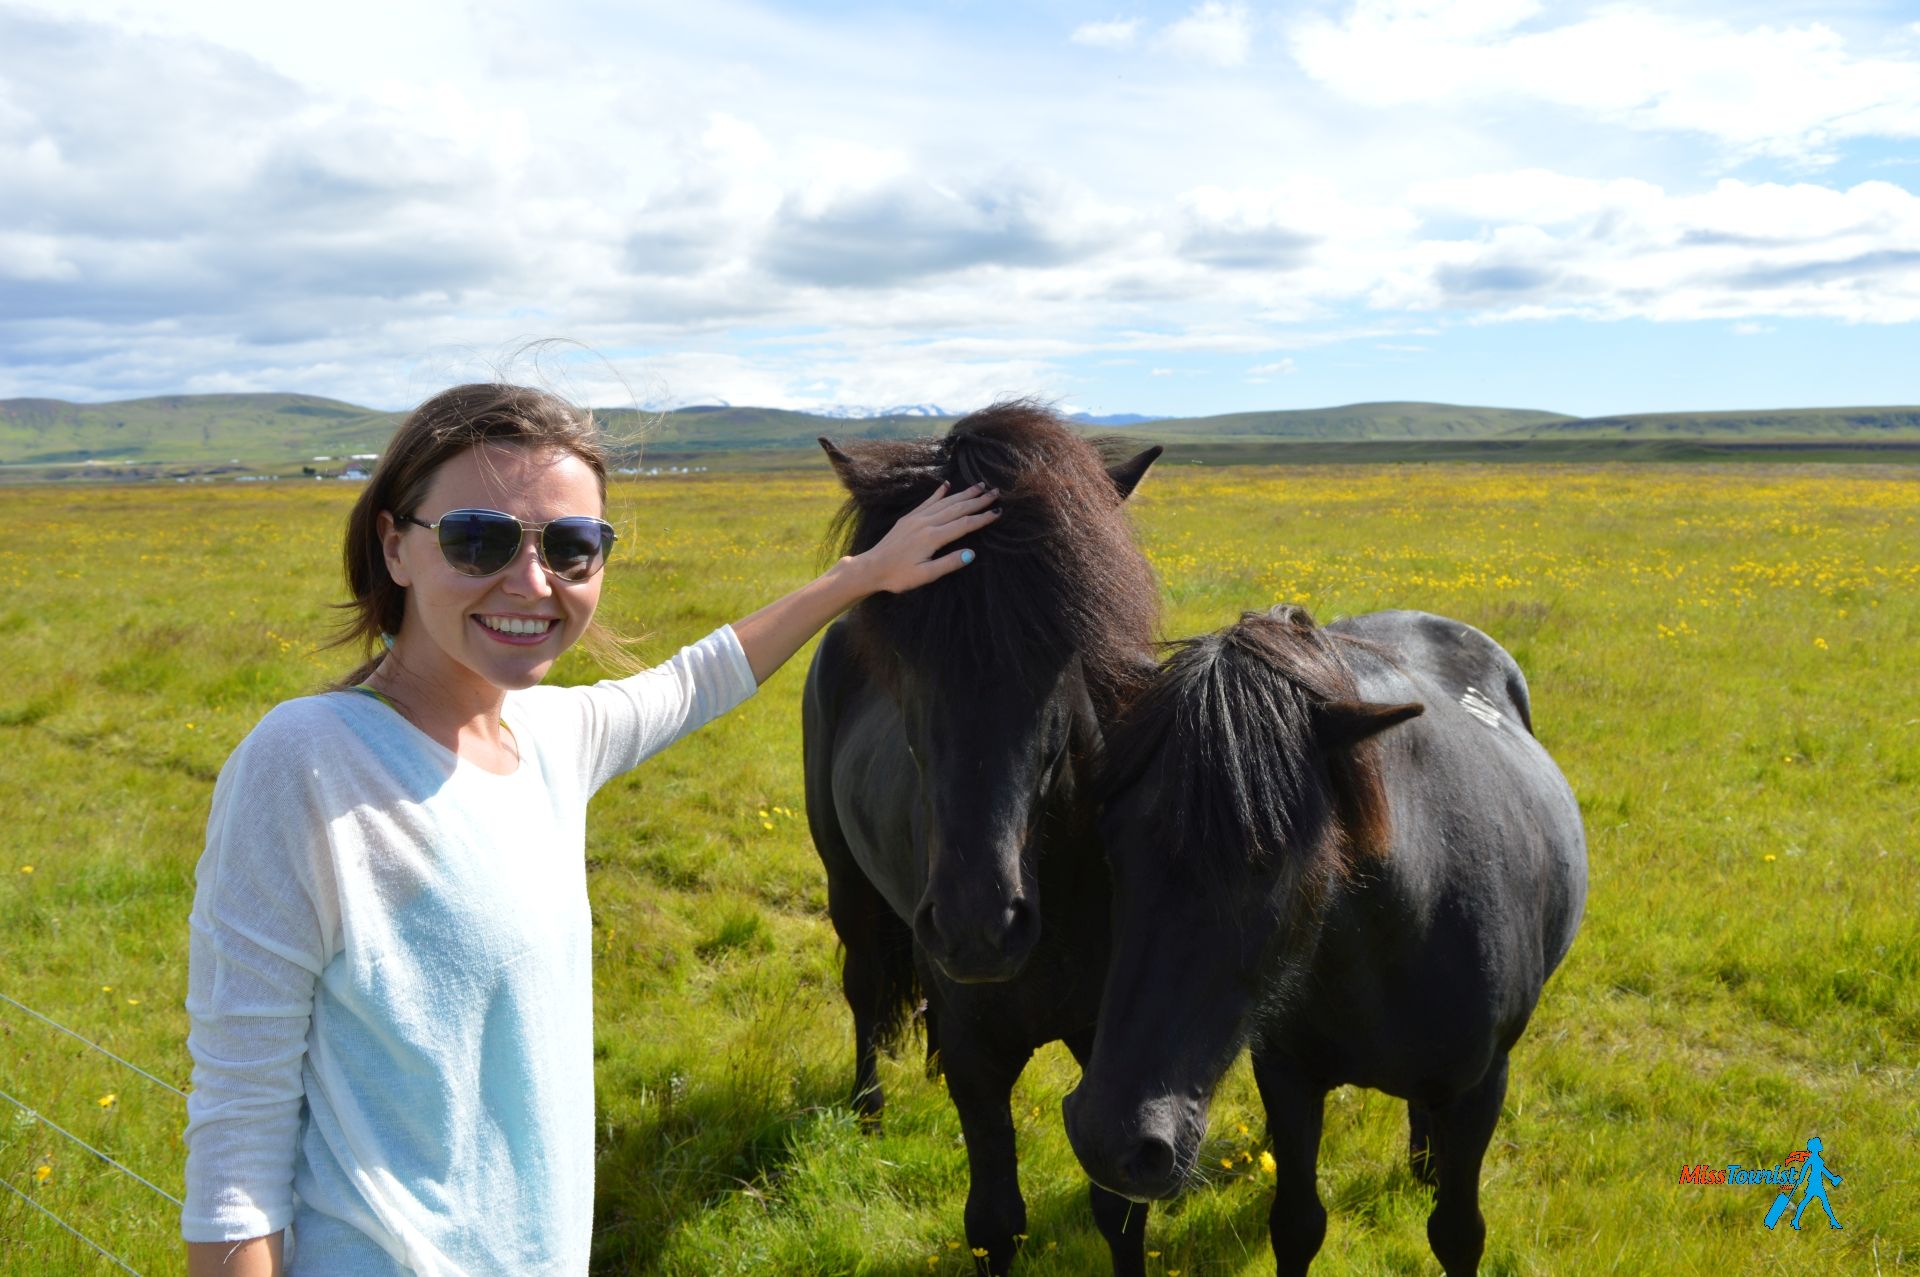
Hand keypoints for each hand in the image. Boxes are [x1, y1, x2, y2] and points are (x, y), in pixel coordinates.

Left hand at [855, 480, 1000, 593]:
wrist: (871, 568)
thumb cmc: (898, 576)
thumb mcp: (925, 576)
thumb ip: (949, 563)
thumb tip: (972, 553)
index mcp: (933, 537)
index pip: (964, 525)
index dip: (982, 518)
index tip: (998, 512)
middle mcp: (926, 523)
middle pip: (957, 508)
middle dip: (978, 500)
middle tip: (996, 492)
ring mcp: (916, 518)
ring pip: (945, 502)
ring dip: (963, 493)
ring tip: (979, 486)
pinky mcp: (908, 518)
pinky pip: (927, 501)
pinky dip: (939, 492)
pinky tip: (947, 485)